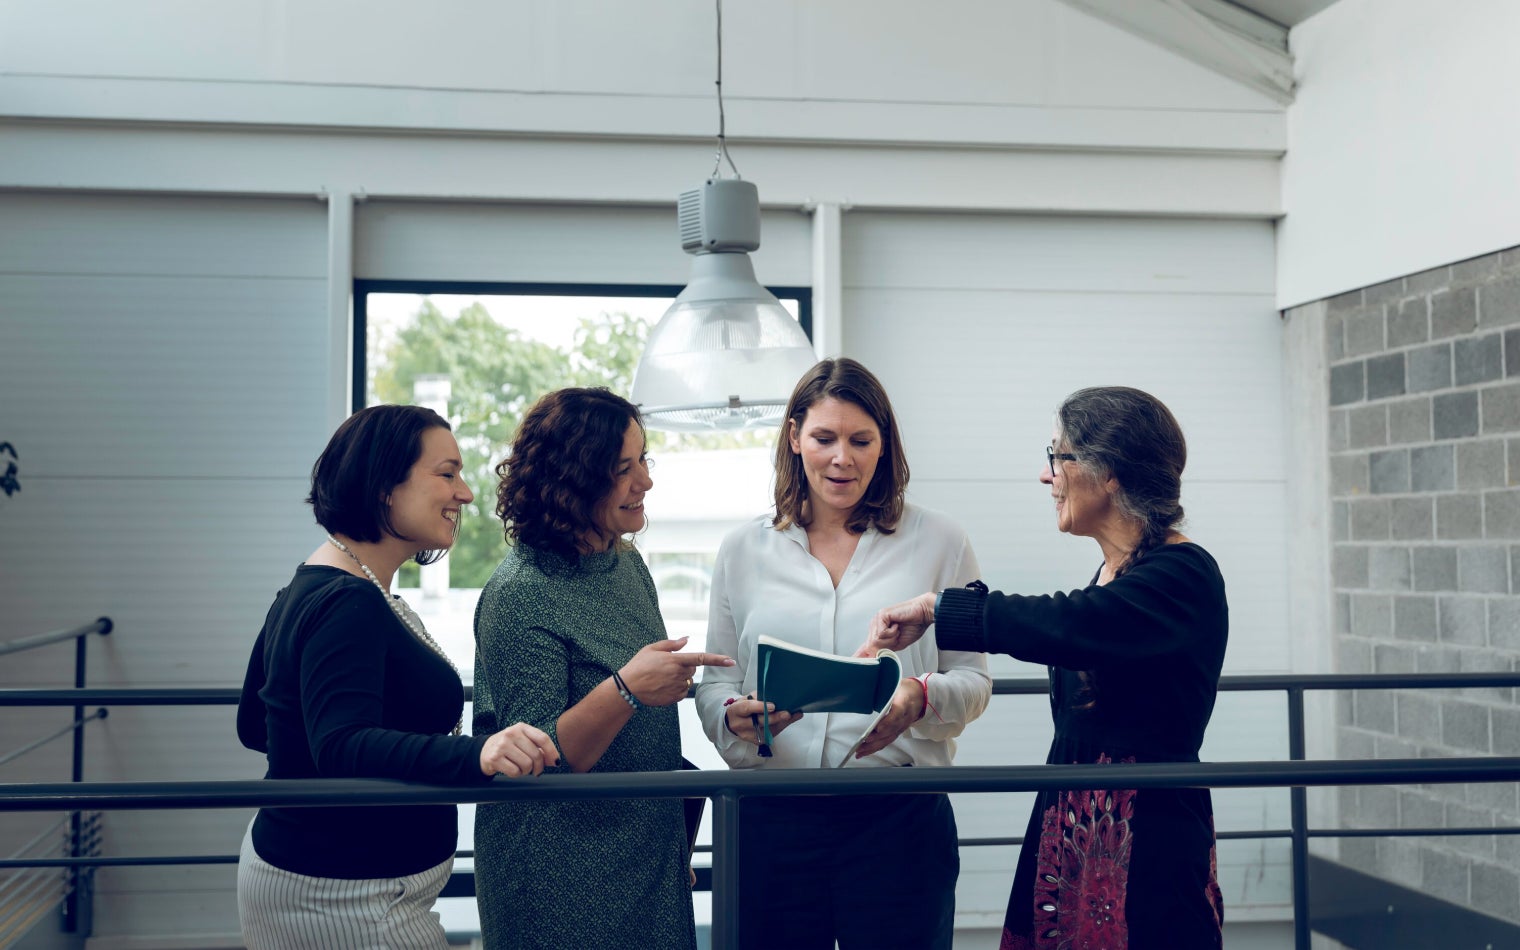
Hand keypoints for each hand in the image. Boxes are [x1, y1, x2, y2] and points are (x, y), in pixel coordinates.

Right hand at [480, 722, 558, 776]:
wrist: (484, 751)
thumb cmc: (508, 747)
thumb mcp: (522, 741)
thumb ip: (538, 748)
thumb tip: (554, 761)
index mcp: (521, 727)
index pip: (543, 738)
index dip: (552, 752)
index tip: (556, 762)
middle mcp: (511, 733)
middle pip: (536, 755)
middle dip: (539, 767)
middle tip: (535, 770)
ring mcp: (502, 745)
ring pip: (526, 764)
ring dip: (527, 771)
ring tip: (521, 768)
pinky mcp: (494, 758)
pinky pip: (515, 772)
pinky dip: (516, 774)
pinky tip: (512, 769)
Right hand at [620, 636, 734, 706]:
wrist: (628, 687)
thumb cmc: (639, 666)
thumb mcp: (652, 648)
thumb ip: (672, 644)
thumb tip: (687, 639)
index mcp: (675, 660)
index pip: (701, 658)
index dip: (717, 659)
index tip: (731, 661)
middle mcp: (678, 674)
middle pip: (692, 670)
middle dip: (685, 667)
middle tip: (667, 667)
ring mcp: (677, 688)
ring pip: (687, 681)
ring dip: (680, 678)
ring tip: (662, 677)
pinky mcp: (674, 698)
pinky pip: (682, 692)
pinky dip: (676, 688)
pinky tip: (662, 686)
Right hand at [723, 695, 800, 745]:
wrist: (735, 721)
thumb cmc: (743, 707)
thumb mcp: (747, 699)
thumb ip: (759, 697)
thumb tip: (776, 695)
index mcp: (736, 711)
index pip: (747, 708)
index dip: (760, 707)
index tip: (772, 706)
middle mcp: (740, 725)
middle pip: (759, 722)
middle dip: (775, 718)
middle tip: (787, 713)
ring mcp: (747, 735)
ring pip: (767, 730)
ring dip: (782, 723)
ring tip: (794, 715)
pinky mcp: (756, 741)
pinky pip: (770, 735)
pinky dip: (781, 727)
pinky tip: (789, 720)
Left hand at [853, 678, 924, 758]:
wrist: (920, 696)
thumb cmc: (905, 690)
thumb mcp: (897, 684)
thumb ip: (886, 691)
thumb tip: (866, 692)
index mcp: (905, 702)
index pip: (898, 713)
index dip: (888, 722)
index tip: (878, 728)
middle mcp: (905, 717)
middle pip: (891, 730)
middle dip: (875, 739)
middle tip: (862, 743)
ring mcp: (902, 726)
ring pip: (888, 738)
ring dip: (873, 746)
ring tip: (860, 751)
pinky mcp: (899, 731)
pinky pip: (888, 740)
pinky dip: (876, 747)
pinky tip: (866, 751)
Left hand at [856, 592, 937, 655]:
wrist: (923, 615)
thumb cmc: (913, 626)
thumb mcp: (897, 644)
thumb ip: (884, 650)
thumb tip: (873, 657)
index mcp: (878, 632)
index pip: (866, 646)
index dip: (860, 655)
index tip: (853, 662)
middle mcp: (875, 625)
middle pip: (871, 646)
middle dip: (886, 646)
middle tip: (897, 637)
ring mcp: (877, 620)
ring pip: (876, 641)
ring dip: (890, 639)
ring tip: (898, 630)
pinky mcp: (881, 615)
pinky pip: (881, 633)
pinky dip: (892, 632)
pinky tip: (897, 625)